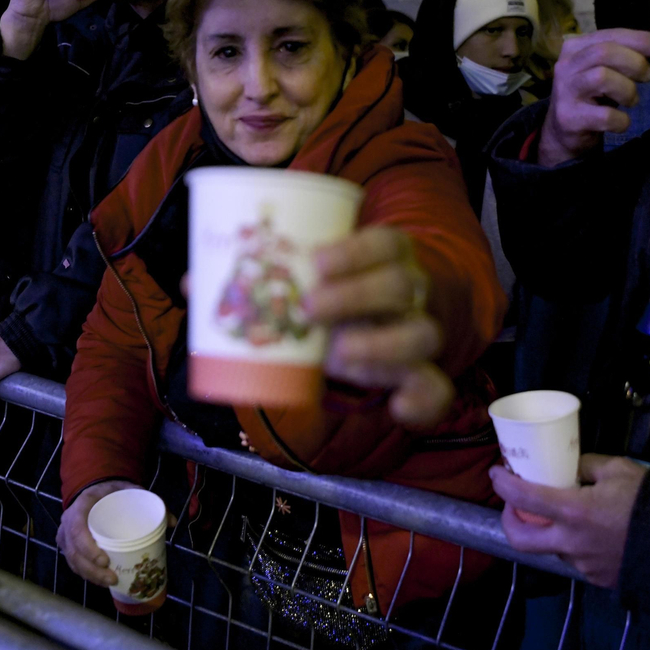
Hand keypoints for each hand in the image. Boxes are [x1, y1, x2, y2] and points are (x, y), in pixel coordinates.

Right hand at [57, 481, 142, 585]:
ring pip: (73, 561)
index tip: (105, 561)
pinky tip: (101, 581)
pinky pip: (74, 564)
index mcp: (81, 505)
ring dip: (90, 576)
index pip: (77, 529)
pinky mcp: (69, 546)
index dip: (88, 548)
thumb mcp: (129, 490)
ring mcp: (66, 535)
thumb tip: (171, 522)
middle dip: (92, 570)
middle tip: (112, 578)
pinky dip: (87, 575)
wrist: (95, 490)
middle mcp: (68, 522)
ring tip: (111, 582)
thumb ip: (149, 502)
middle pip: (74, 552)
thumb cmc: (112, 492)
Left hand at [305, 226, 452, 428]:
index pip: (385, 243)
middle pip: (400, 285)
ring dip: (382, 345)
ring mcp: (420, 330)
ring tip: (339, 354)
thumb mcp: (319, 270)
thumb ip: (286, 266)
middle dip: (355, 296)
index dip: (354, 252)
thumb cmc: (335, 289)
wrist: (376, 318)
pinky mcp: (424, 373)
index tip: (316, 263)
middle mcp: (413, 289)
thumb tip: (212, 265)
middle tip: (310, 308)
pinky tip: (397, 406)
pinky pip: (438, 389)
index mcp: (392, 254)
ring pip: (424, 334)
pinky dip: (421, 401)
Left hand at [489, 456, 646, 587]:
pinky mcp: (596, 578)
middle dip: (508, 520)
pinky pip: (575, 559)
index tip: (497, 472)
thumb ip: (587, 464)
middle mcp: (570, 542)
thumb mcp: (618, 469)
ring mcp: (582, 564)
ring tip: (566, 513)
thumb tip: (570, 465)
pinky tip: (591, 532)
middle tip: (514, 504)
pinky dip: (574, 544)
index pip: (522, 498)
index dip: (502, 483)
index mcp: (573, 511)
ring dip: (549, 531)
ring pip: (551, 547)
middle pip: (520, 539)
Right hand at [537, 29, 649, 166]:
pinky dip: (622, 120)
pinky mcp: (569, 118)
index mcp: (574, 48)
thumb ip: (624, 55)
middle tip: (648, 76)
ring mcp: (565, 92)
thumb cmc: (591, 96)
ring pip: (601, 78)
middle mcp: (565, 66)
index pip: (609, 35)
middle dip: (634, 63)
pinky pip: (605, 116)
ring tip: (631, 100)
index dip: (639, 39)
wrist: (564, 133)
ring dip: (627, 90)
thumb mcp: (604, 70)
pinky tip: (621, 122)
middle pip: (603, 53)